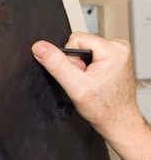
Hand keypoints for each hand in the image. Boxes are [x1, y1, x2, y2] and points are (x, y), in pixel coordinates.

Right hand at [31, 32, 144, 152]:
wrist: (117, 120)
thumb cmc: (104, 108)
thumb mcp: (75, 86)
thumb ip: (55, 64)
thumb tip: (40, 47)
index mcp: (114, 49)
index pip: (75, 39)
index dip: (70, 59)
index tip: (80, 75)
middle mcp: (120, 47)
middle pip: (80, 43)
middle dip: (77, 63)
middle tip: (86, 80)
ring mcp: (119, 52)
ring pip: (84, 49)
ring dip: (82, 66)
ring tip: (91, 81)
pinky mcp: (116, 57)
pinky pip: (91, 54)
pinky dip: (89, 68)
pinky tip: (95, 79)